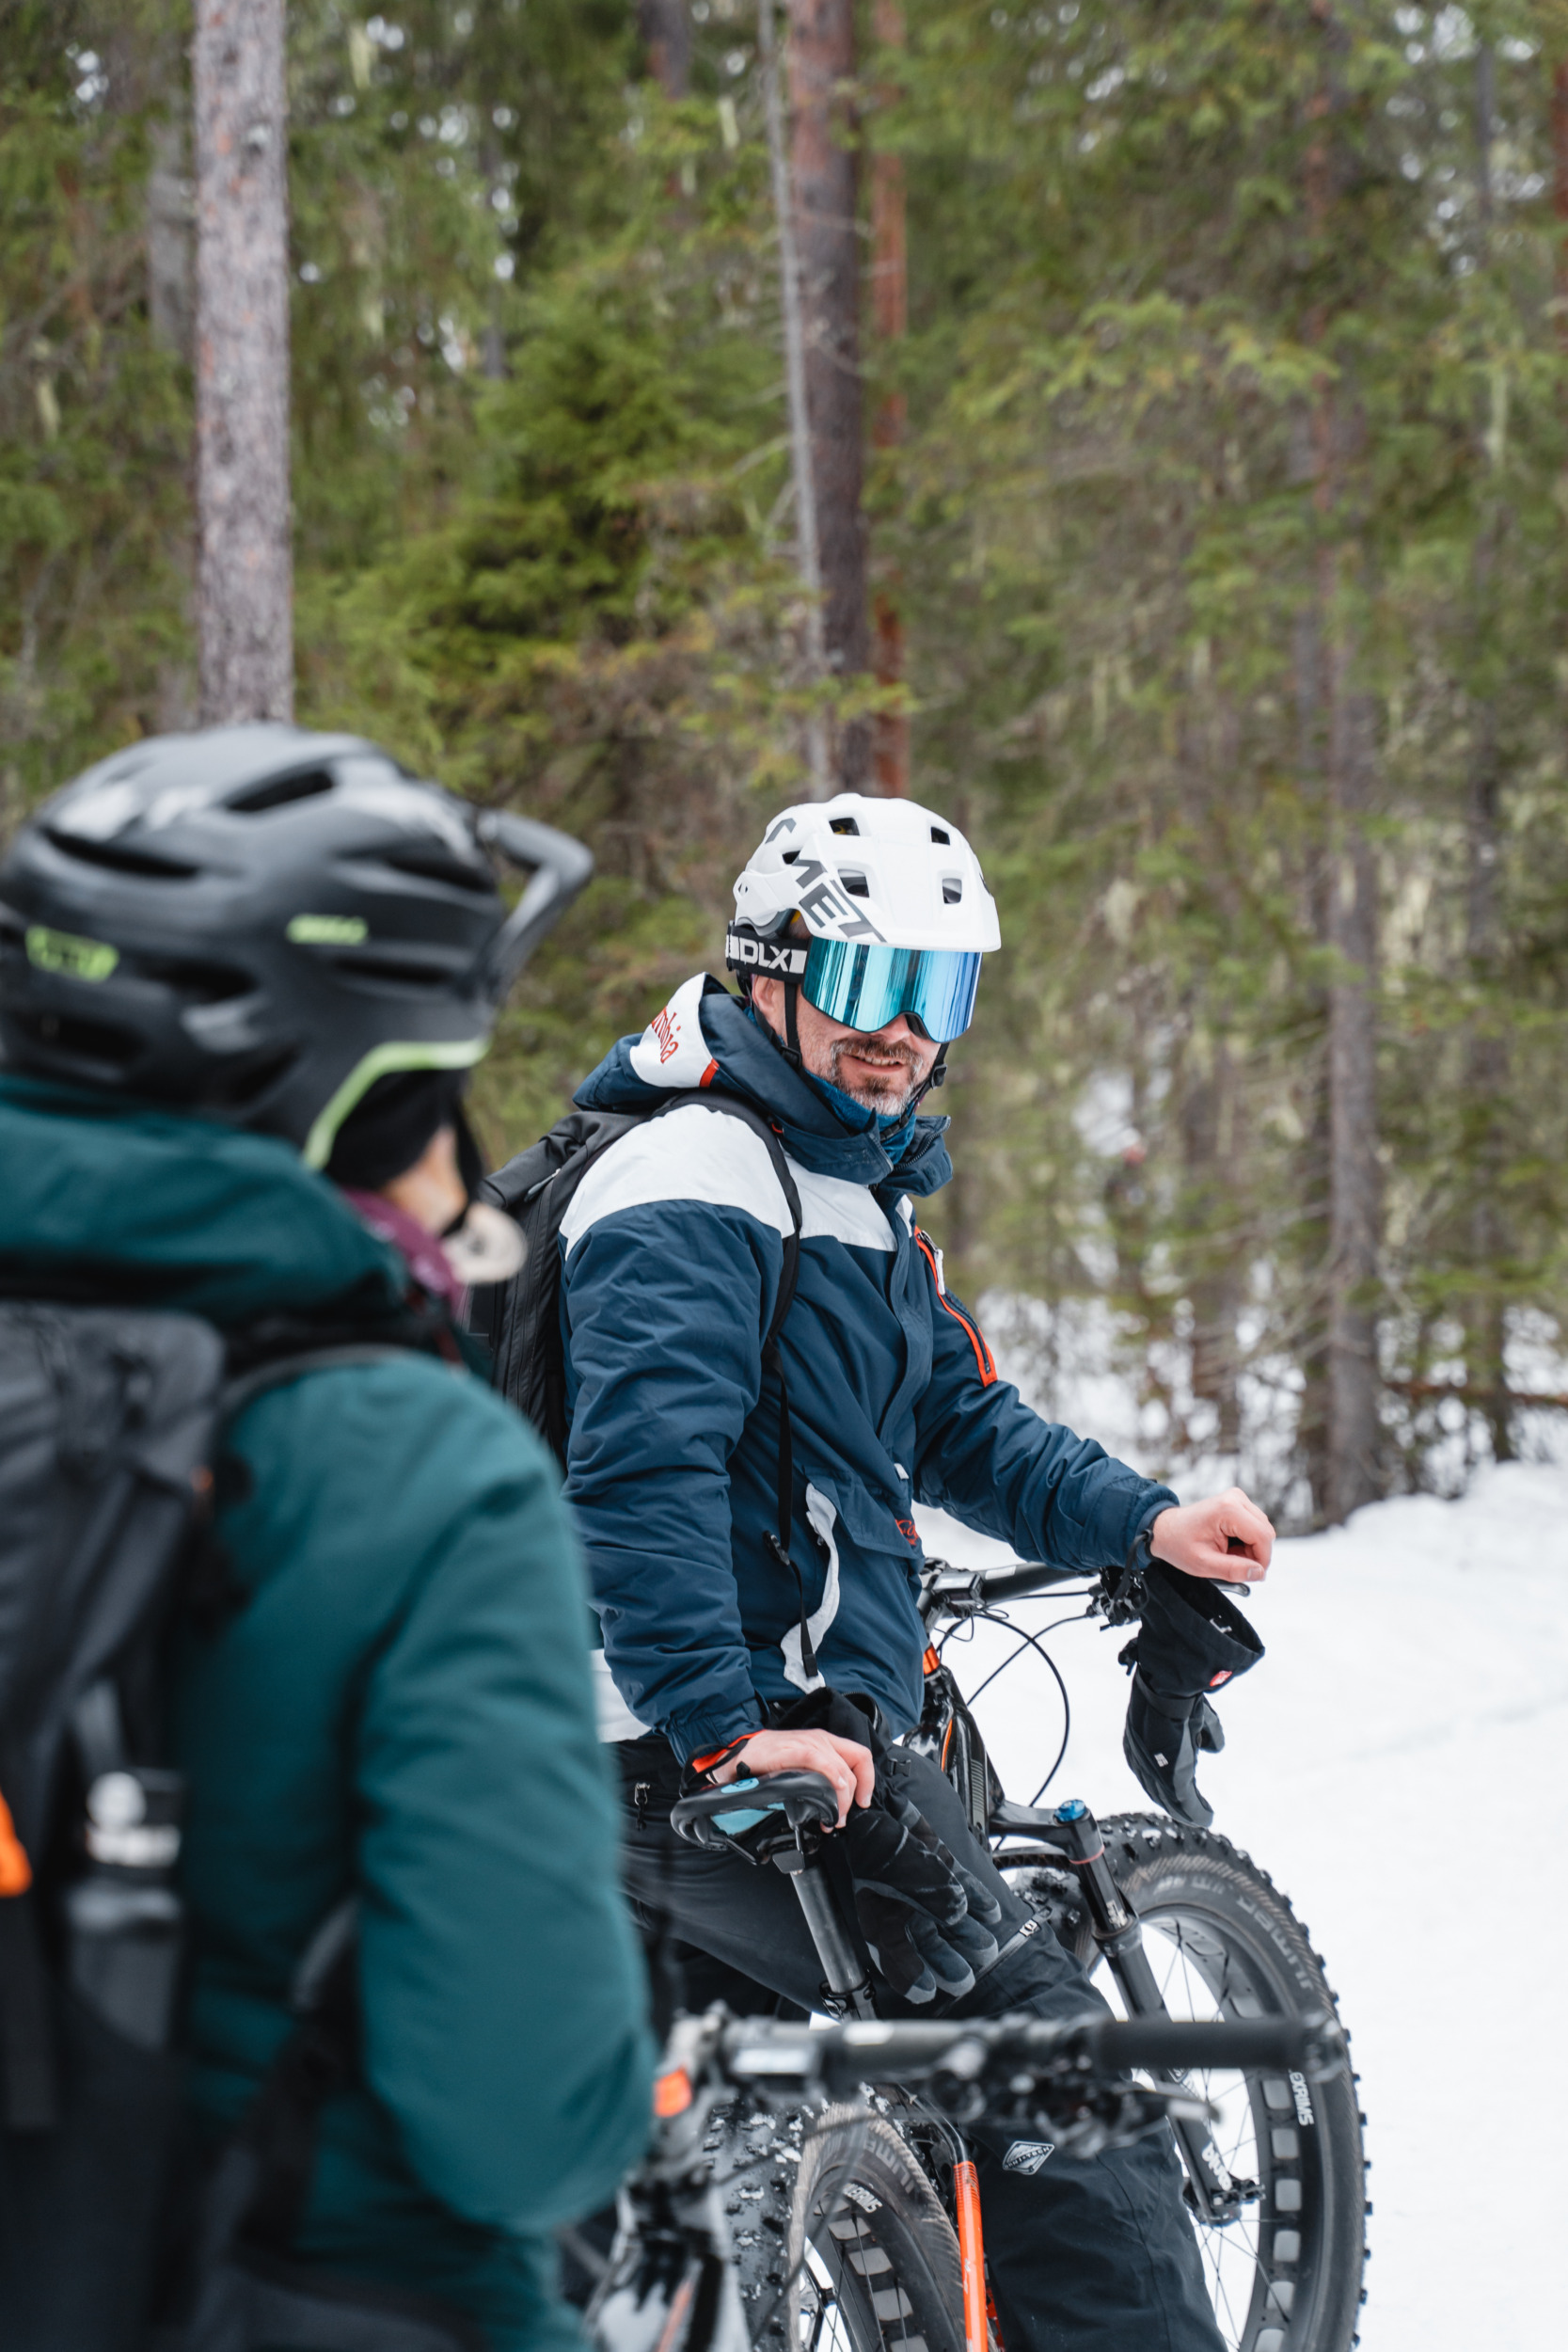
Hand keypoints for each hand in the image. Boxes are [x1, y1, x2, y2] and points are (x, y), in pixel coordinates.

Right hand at [709, 1728, 874, 1826]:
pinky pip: (822, 1762)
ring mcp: (809, 1743)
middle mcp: (821, 1740)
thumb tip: (837, 1803)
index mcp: (826, 1742)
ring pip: (842, 1770)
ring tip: (830, 1818)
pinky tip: (829, 1795)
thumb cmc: (770, 1762)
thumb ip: (821, 1778)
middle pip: (855, 1767)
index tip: (863, 1802)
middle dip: (851, 1799)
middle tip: (839, 1819)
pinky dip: (832, 1778)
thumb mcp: (803, 1766)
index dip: (868, 1781)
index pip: (861, 1757)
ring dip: (841, 1798)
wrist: (742, 1755)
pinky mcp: (794, 1749)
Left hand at [1148, 1487, 1274, 1583]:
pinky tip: (1228, 1546)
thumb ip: (1233, 1570)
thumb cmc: (1179, 1544)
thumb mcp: (1204, 1564)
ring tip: (1226, 1554)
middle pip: (1265, 1533)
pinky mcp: (1237, 1503)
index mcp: (1228, 1510)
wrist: (1165, 1530)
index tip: (1249, 1574)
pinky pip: (1255, 1527)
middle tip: (1231, 1563)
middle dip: (1254, 1554)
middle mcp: (1236, 1499)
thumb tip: (1259, 1573)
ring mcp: (1237, 1499)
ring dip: (1250, 1549)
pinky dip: (1246, 1541)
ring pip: (1262, 1531)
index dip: (1261, 1560)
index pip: (1263, 1537)